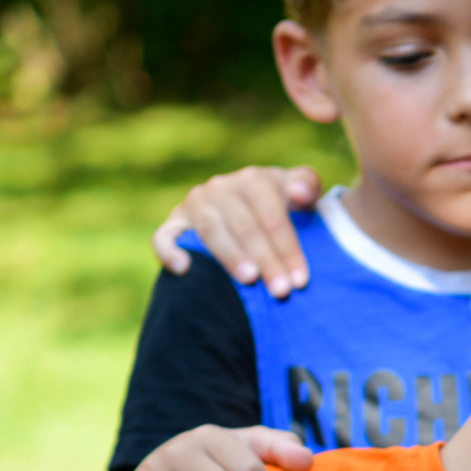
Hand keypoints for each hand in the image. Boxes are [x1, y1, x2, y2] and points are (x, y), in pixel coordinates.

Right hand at [152, 164, 322, 294]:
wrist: (247, 211)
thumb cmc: (281, 207)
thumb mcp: (298, 193)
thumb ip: (307, 186)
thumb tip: (299, 193)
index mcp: (253, 179)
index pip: (272, 215)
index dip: (287, 247)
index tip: (300, 279)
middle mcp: (221, 188)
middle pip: (245, 226)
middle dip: (266, 260)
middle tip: (281, 291)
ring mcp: (195, 204)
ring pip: (211, 231)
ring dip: (231, 257)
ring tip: (249, 281)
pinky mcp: (173, 223)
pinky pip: (164, 236)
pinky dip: (169, 251)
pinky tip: (184, 269)